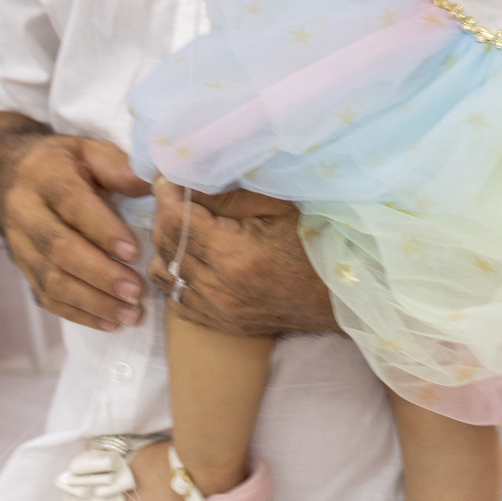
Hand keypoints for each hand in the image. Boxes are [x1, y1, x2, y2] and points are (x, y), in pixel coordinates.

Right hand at [0, 114, 150, 330]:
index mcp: (44, 174)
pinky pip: (47, 297)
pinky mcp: (23, 269)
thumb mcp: (88, 151)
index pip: (71, 204)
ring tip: (129, 314)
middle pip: (59, 249)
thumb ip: (118, 167)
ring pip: (52, 280)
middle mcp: (25, 212)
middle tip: (136, 292)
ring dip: (93, 302)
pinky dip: (79, 313)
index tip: (133, 252)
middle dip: (100, 274)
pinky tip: (109, 323)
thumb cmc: (62, 163)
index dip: (102, 230)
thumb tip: (155, 183)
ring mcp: (20, 245)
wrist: (8, 176)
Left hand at [148, 179, 337, 335]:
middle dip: (163, 214)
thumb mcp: (277, 205)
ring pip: (162, 275)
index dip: (165, 193)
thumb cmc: (314, 240)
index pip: (174, 221)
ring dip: (165, 246)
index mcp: (232, 255)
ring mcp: (216, 312)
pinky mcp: (219, 324)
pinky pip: (175, 299)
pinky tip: (188, 256)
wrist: (338, 295)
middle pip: (164, 246)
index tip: (169, 176)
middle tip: (176, 194)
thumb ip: (228, 195)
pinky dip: (173, 276)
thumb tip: (187, 181)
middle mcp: (217, 289)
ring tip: (182, 225)